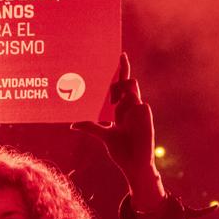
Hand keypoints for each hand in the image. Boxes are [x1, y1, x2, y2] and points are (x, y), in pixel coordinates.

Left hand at [70, 53, 164, 210]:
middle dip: (118, 78)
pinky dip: (130, 105)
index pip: (123, 84)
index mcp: (122, 108)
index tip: (121, 54)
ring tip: (114, 103)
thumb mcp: (103, 135)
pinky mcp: (145, 114)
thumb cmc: (121, 150)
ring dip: (122, 89)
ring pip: (132, 87)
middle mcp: (130, 106)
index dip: (123, 69)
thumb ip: (90, 127)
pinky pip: (138, 102)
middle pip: (127, 81)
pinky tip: (125, 118)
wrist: (134, 164)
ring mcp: (138, 109)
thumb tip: (73, 124)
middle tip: (108, 95)